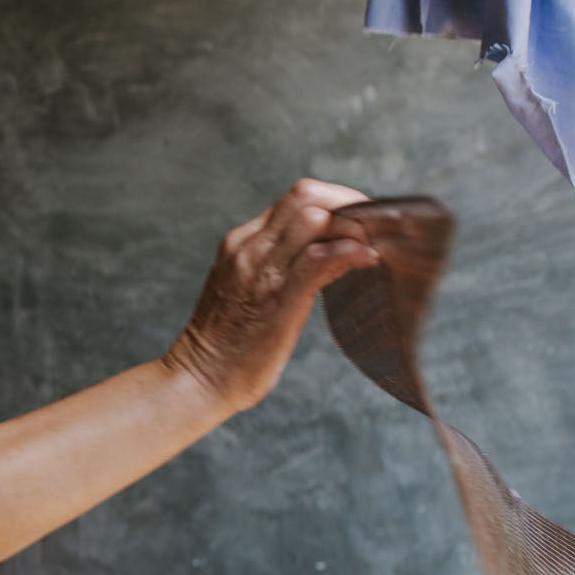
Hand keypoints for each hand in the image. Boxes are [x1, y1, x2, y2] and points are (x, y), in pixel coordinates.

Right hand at [164, 179, 379, 413]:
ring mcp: (260, 269)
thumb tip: (336, 252)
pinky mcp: (276, 296)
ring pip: (313, 217)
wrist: (198, 379)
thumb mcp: (251, 290)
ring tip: (373, 246)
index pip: (296, 198)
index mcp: (241, 242)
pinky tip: (368, 261)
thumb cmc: (228, 344)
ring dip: (354, 226)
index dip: (336, 201)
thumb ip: (285, 265)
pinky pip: (318, 258)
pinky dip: (349, 251)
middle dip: (350, 203)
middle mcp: (248, 247)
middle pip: (307, 196)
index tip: (359, 221)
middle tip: (376, 229)